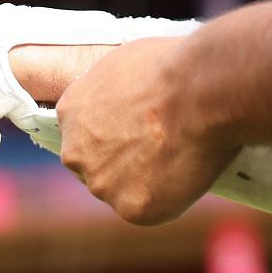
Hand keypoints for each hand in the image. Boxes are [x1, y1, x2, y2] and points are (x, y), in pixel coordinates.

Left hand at [55, 38, 241, 225]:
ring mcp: (102, 183)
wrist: (200, 90)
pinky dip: (170, 197)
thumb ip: (115, 92)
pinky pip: (152, 209)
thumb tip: (131, 98)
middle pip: (96, 168)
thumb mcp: (126, 63)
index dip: (114, 134)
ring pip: (122, 192)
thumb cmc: (172, 66)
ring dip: (145, 183)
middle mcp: (76, 151)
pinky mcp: (132, 208)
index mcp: (71, 110)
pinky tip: (187, 171)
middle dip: (122, 164)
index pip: (84, 134)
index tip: (138, 132)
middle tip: (160, 151)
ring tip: (180, 156)